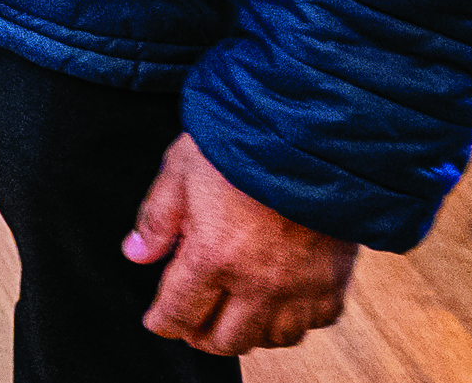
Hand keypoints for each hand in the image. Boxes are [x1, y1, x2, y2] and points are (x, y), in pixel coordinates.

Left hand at [123, 132, 358, 356]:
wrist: (313, 130)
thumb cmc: (246, 140)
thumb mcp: (181, 168)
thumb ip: (157, 218)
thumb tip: (136, 252)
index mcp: (213, 256)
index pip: (180, 314)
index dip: (163, 322)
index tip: (159, 320)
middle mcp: (257, 282)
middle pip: (226, 341)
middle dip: (202, 335)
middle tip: (194, 320)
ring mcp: (299, 285)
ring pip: (273, 339)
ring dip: (250, 331)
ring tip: (237, 312)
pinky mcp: (334, 278)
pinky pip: (317, 322)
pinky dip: (297, 319)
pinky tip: (283, 301)